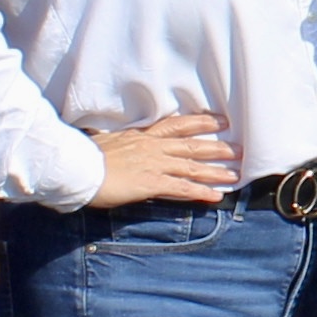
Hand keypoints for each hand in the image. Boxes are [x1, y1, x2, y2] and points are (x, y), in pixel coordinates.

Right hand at [89, 110, 240, 209]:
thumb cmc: (84, 156)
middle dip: (218, 147)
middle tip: (239, 148)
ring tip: (235, 174)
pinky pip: (181, 188)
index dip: (200, 122)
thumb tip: (112, 141)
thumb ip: (118, 143)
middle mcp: (152, 147)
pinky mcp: (151, 182)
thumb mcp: (105, 143)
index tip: (219, 120)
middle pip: (192, 145)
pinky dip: (200, 191)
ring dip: (215, 171)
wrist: (76, 166)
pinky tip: (215, 196)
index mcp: (141, 136)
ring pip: (192, 166)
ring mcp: (153, 164)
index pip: (176, 126)